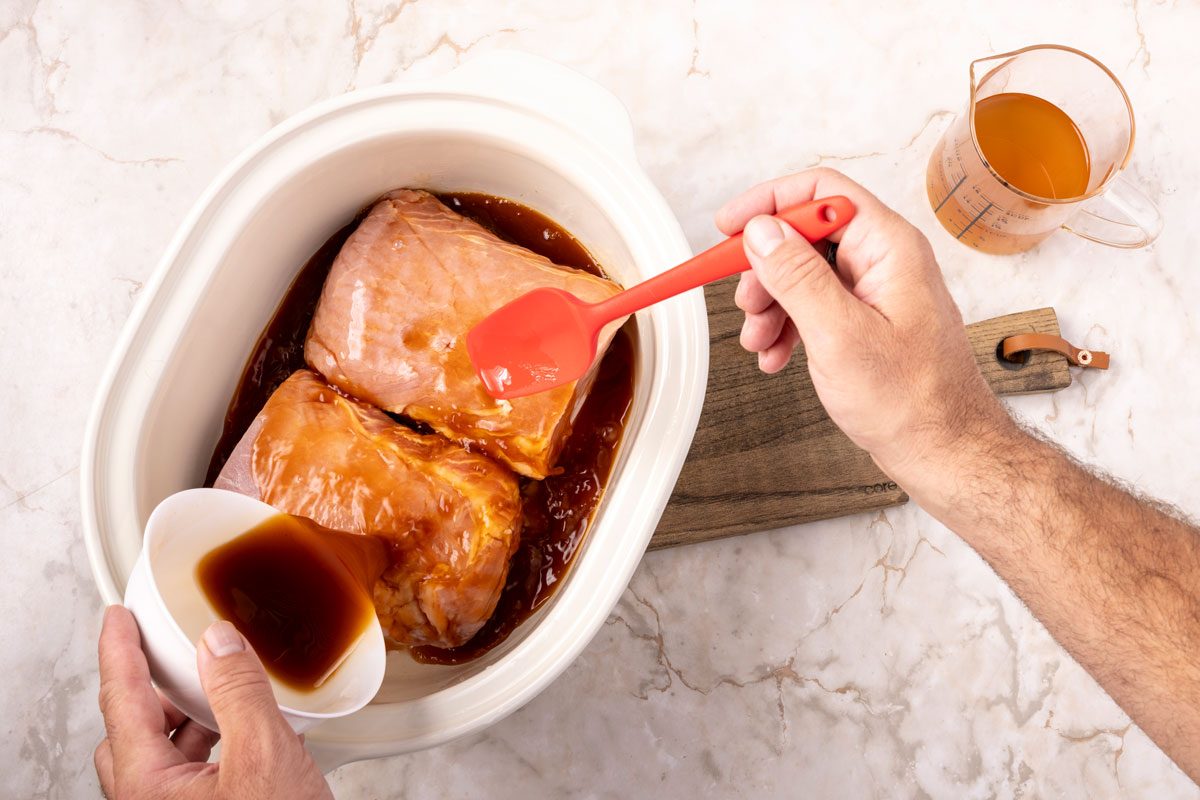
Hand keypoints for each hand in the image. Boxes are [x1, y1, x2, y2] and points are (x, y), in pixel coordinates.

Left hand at [95, 606, 331, 799]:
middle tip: (172, 655)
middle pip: (130, 735)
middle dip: (153, 692)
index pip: (120, 702)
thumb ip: (238, 693)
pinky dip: (211, 745)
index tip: (116, 620)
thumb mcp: (264, 756)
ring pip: (161, 758)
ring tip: (221, 693)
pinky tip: (245, 735)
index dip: (118, 652)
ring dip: (187, 720)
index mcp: (147, 788)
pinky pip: (190, 776)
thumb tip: (219, 644)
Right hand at [715, 168, 1012, 484]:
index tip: (729, 225)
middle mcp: (884, 261)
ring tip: (759, 340)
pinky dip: (788, 326)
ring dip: (771, 304)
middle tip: (746, 303)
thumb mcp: (840, 336)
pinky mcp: (866, 320)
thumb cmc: (913, 402)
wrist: (943, 451)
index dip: (770, 202)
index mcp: (888, 247)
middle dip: (766, 269)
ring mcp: (876, 291)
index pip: (822, 193)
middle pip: (806, 235)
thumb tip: (762, 232)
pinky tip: (777, 355)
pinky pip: (815, 305)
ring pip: (805, 273)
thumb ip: (798, 277)